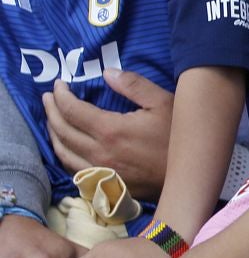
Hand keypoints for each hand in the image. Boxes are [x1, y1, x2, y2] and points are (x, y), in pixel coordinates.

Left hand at [44, 70, 172, 202]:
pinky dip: (63, 155)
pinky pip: (73, 170)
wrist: (192, 175)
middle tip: (48, 98)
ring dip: (53, 134)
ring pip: (62, 153)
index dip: (61, 95)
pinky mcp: (105, 185)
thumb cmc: (179, 136)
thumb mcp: (164, 102)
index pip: (72, 110)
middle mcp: (98, 153)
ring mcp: (100, 172)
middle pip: (62, 131)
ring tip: (51, 119)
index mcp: (110, 130)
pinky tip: (65, 147)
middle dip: (51, 111)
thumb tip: (107, 72)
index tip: (58, 84)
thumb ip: (133, 85)